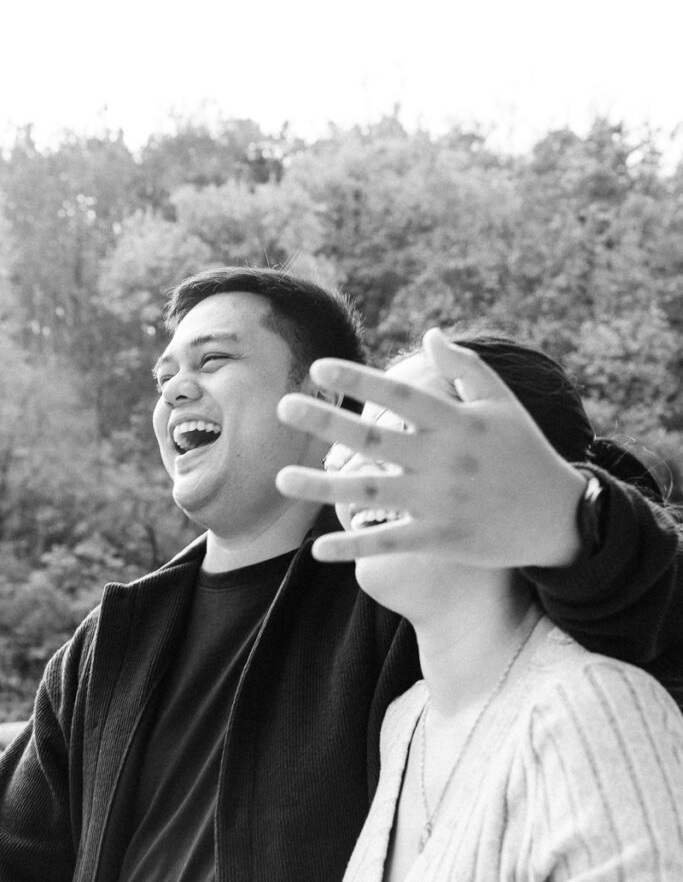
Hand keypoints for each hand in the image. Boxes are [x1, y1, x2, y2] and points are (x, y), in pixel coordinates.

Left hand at [276, 329, 586, 566]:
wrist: (558, 516)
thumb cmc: (526, 452)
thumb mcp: (503, 403)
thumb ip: (465, 367)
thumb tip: (429, 334)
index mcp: (457, 422)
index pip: (399, 395)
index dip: (359, 381)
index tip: (319, 368)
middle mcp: (444, 460)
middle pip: (374, 438)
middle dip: (326, 422)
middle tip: (283, 406)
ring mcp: (440, 502)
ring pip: (370, 492)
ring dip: (322, 486)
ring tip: (281, 477)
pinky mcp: (441, 539)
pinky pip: (389, 543)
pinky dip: (354, 546)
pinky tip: (317, 547)